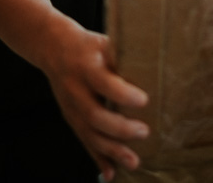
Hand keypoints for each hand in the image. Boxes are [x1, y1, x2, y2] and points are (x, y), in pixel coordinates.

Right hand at [39, 16, 148, 179]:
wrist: (54, 48)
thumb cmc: (90, 46)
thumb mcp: (104, 43)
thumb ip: (124, 57)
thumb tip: (158, 64)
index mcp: (86, 66)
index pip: (103, 82)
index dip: (122, 94)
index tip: (144, 100)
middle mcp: (75, 90)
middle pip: (95, 115)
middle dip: (120, 128)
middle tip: (145, 131)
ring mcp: (71, 108)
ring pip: (89, 134)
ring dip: (112, 151)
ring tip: (134, 162)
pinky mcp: (72, 120)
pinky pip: (85, 142)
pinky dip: (98, 159)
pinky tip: (111, 174)